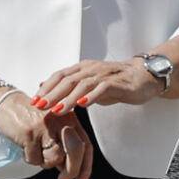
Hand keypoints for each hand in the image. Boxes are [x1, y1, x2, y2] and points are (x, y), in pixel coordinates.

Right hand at [0, 83, 93, 178]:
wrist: (6, 103)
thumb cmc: (30, 118)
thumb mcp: (53, 128)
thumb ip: (64, 146)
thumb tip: (70, 171)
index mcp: (70, 119)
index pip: (86, 146)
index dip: (86, 168)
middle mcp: (60, 120)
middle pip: (76, 151)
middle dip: (71, 171)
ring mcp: (44, 126)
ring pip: (54, 158)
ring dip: (45, 163)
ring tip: (36, 151)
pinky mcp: (29, 133)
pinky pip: (34, 158)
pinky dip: (29, 158)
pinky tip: (25, 146)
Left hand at [32, 58, 160, 110]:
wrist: (144, 76)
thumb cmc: (116, 82)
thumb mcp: (90, 84)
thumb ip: (70, 86)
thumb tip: (45, 88)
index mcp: (83, 68)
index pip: (60, 75)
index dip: (47, 88)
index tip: (34, 101)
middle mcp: (92, 68)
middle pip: (68, 80)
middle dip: (52, 94)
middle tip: (40, 106)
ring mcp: (105, 74)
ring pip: (83, 84)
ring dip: (69, 98)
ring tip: (58, 110)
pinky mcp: (118, 82)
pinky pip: (103, 88)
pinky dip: (92, 96)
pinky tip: (83, 105)